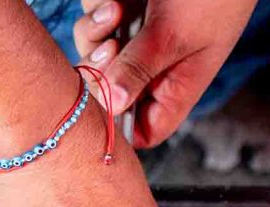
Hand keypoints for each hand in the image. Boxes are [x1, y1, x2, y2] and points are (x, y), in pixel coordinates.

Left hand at [74, 0, 257, 146]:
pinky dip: (97, 11)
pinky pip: (92, 20)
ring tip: (115, 13)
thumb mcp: (175, 36)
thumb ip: (140, 69)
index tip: (100, 112)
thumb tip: (111, 107)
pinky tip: (116, 1)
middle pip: (106, 93)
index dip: (119, 129)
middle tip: (110, 51)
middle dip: (98, 75)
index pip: (144, 130)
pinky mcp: (122, 9)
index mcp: (176, 85)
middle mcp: (153, 66)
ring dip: (94, 35)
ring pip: (93, 53)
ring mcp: (135, 37)